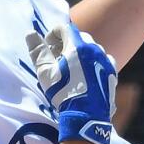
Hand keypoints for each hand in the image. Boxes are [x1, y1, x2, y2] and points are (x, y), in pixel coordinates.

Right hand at [27, 24, 117, 143]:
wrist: (87, 115)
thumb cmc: (63, 92)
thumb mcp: (46, 72)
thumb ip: (38, 51)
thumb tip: (30, 34)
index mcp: (77, 45)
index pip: (64, 28)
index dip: (53, 35)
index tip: (48, 47)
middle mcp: (94, 48)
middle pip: (78, 36)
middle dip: (66, 43)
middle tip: (58, 58)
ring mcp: (105, 59)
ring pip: (92, 47)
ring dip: (80, 52)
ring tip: (72, 68)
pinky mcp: (112, 71)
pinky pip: (102, 59)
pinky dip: (93, 61)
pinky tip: (87, 74)